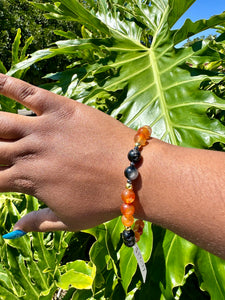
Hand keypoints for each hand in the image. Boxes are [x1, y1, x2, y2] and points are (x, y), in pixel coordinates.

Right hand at [0, 74, 134, 233]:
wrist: (133, 173)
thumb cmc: (103, 201)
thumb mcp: (69, 220)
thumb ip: (38, 223)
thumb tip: (14, 229)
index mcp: (27, 180)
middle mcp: (28, 152)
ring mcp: (42, 127)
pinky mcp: (59, 108)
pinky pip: (26, 92)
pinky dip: (5, 83)